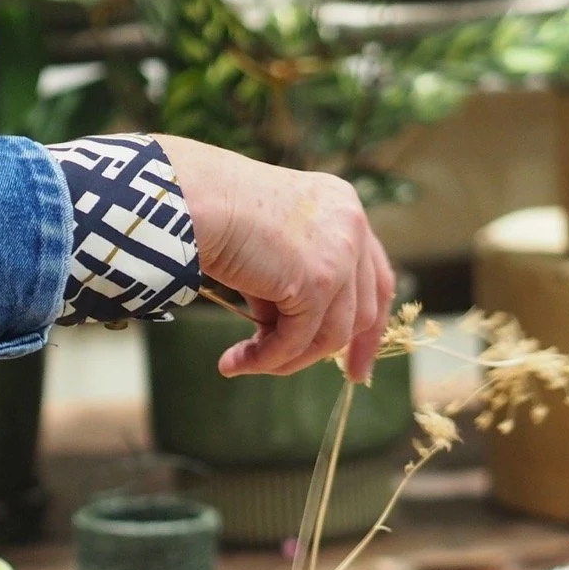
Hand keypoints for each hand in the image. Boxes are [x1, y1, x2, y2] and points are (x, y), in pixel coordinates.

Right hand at [155, 135, 393, 379]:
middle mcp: (351, 226)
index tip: (355, 367)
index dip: (369, 328)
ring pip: (331, 335)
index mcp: (342, 208)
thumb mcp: (267, 248)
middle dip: (331, 353)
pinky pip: (298, 340)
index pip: (375, 278)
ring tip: (244, 364)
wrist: (193, 198)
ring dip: (287, 358)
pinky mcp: (318, 280)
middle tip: (286, 371)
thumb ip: (288, 283)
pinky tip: (235, 362)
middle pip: (363, 311)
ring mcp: (341, 253)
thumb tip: (285, 331)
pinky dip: (267, 358)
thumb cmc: (212, 213)